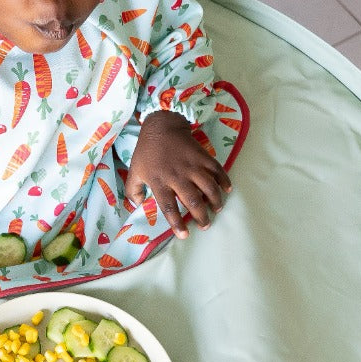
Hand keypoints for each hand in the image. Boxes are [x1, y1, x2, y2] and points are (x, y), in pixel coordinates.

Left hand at [125, 110, 231, 236]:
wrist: (162, 126)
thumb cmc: (147, 151)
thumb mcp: (134, 170)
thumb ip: (133, 190)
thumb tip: (136, 205)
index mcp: (159, 181)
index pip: (168, 207)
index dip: (176, 223)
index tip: (184, 235)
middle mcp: (177, 175)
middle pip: (192, 200)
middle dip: (201, 216)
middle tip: (205, 225)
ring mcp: (192, 165)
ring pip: (208, 187)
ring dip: (215, 201)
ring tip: (217, 209)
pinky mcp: (202, 156)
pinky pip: (217, 170)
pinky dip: (224, 180)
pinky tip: (227, 190)